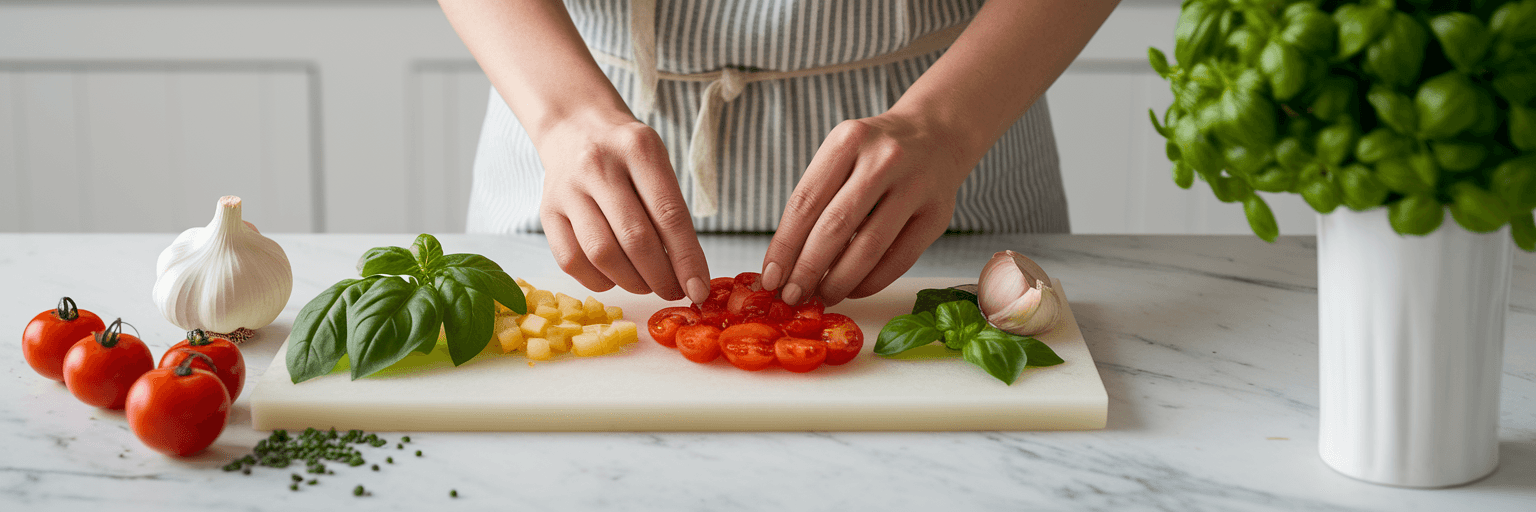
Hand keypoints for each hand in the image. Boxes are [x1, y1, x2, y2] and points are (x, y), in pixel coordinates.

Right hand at [535, 114, 710, 302]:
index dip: (687, 260)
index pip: (669, 214)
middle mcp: (598, 165)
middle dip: (661, 277)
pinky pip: (571, 261)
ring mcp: (568, 189)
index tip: (699, 290)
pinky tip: (614, 277)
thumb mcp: (658, 165)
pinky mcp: (547, 211)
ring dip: (631, 281)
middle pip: (635, 238)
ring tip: (646, 283)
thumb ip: (671, 212)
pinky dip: (598, 280)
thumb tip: (688, 275)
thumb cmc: (627, 154)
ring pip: (601, 254)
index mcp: (638, 149)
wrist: (575, 127)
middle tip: (673, 290)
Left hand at [760, 113, 975, 305]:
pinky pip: (900, 259)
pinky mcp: (938, 214)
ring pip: (869, 248)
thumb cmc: (876, 154)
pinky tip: (854, 289)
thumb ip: (816, 199)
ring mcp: (915, 186)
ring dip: (839, 281)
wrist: (938, 134)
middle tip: (792, 296)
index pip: (805, 202)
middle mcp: (883, 159)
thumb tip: (785, 262)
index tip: (770, 278)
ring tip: (822, 296)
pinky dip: (871, 282)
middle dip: (807, 270)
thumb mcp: (842, 155)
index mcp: (848, 141)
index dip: (784, 246)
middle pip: (835, 227)